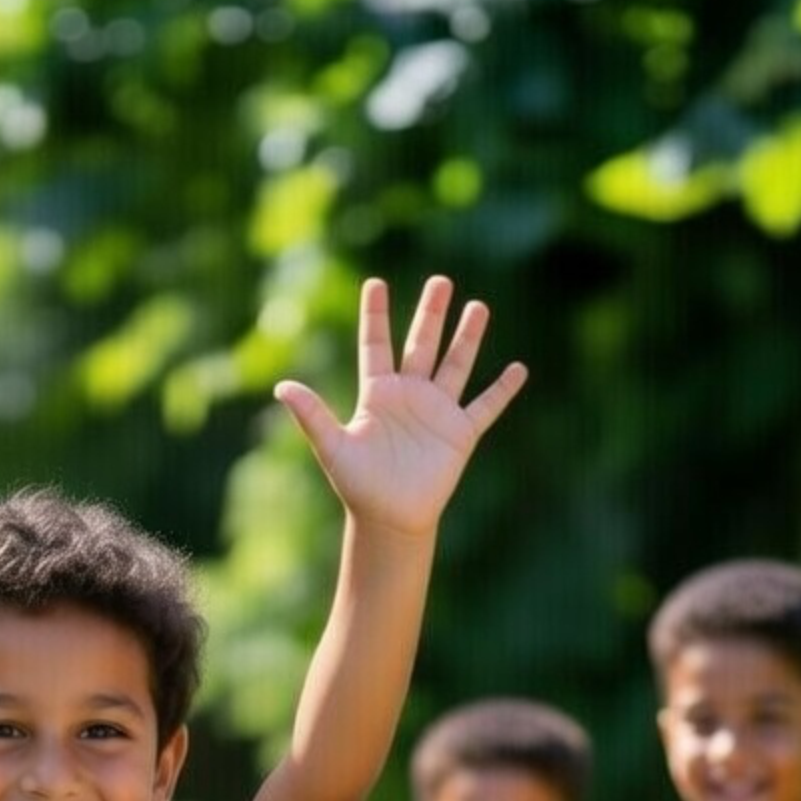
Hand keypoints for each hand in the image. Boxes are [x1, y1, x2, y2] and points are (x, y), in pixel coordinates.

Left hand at [274, 277, 525, 536]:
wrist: (389, 519)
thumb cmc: (358, 485)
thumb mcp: (332, 447)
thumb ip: (311, 415)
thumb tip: (282, 387)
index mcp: (378, 393)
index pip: (376, 344)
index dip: (375, 315)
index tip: (375, 283)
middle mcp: (409, 395)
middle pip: (421, 344)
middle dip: (431, 313)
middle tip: (441, 281)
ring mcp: (437, 412)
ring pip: (455, 365)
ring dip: (467, 338)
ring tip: (478, 307)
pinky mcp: (459, 434)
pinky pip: (485, 407)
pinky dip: (502, 390)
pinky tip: (518, 369)